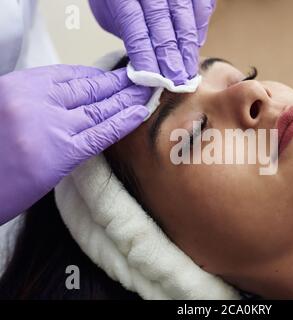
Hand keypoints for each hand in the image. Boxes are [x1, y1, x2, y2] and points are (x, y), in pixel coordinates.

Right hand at [0, 65, 150, 223]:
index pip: (69, 74)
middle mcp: (33, 101)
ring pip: (99, 107)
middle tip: (142, 79)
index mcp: (17, 86)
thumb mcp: (8, 112)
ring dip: (128, 99)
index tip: (114, 77)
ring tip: (148, 92)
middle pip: (89, 88)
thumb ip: (37, 103)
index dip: (97, 76)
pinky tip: (139, 112)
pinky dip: (123, 122)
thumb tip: (75, 100)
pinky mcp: (60, 154)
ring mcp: (48, 126)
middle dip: (118, 84)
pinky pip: (100, 134)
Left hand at [89, 0, 215, 84]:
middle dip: (170, 57)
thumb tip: (144, 61)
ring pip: (184, 19)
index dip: (145, 55)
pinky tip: (196, 46)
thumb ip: (127, 32)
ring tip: (188, 72)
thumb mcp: (110, 11)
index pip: (135, 28)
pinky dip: (200, 29)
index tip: (151, 77)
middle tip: (175, 81)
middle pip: (161, 24)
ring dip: (187, 50)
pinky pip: (202, 8)